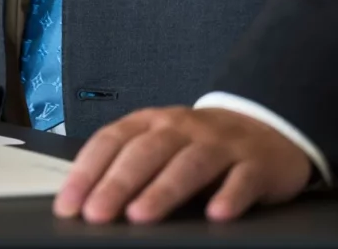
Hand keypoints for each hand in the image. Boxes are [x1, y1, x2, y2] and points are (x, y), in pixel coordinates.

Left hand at [54, 106, 313, 223]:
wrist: (268, 128)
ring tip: (141, 215)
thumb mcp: (162, 145)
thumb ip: (130, 165)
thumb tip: (85, 203)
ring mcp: (222, 144)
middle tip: (96, 214)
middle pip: (147, 152)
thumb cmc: (200, 145)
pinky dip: (230, 195)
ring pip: (190, 164)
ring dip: (163, 189)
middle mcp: (184, 128)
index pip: (113, 140)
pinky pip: (242, 179)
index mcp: (153, 122)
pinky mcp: (256, 164)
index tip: (69, 204)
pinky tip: (216, 215)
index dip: (88, 171)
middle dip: (118, 184)